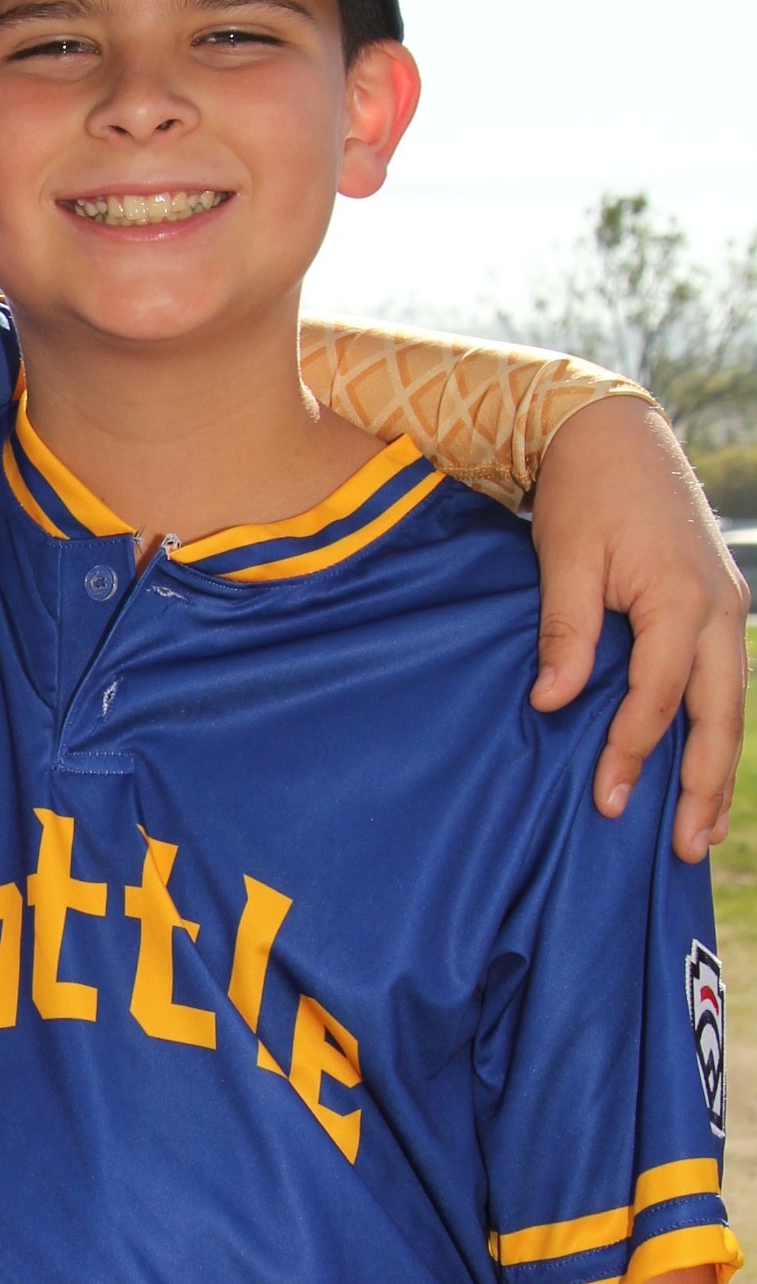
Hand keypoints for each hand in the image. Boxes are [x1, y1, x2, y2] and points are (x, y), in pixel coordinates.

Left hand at [527, 394, 747, 860]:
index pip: (658, 695)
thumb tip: (553, 702)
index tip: (608, 800)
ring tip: (703, 833)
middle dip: (703, 785)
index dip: (633, 751)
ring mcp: (725, 608)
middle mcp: (718, 608)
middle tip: (688, 850)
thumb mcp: (563, 557)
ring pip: (730, 705)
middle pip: (718, 714)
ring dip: (716, 769)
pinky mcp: (716, 608)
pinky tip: (697, 769)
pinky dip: (712, 731)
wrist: (616, 434)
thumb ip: (565, 631)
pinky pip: (721, 683)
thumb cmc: (584, 493)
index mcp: (678, 596)